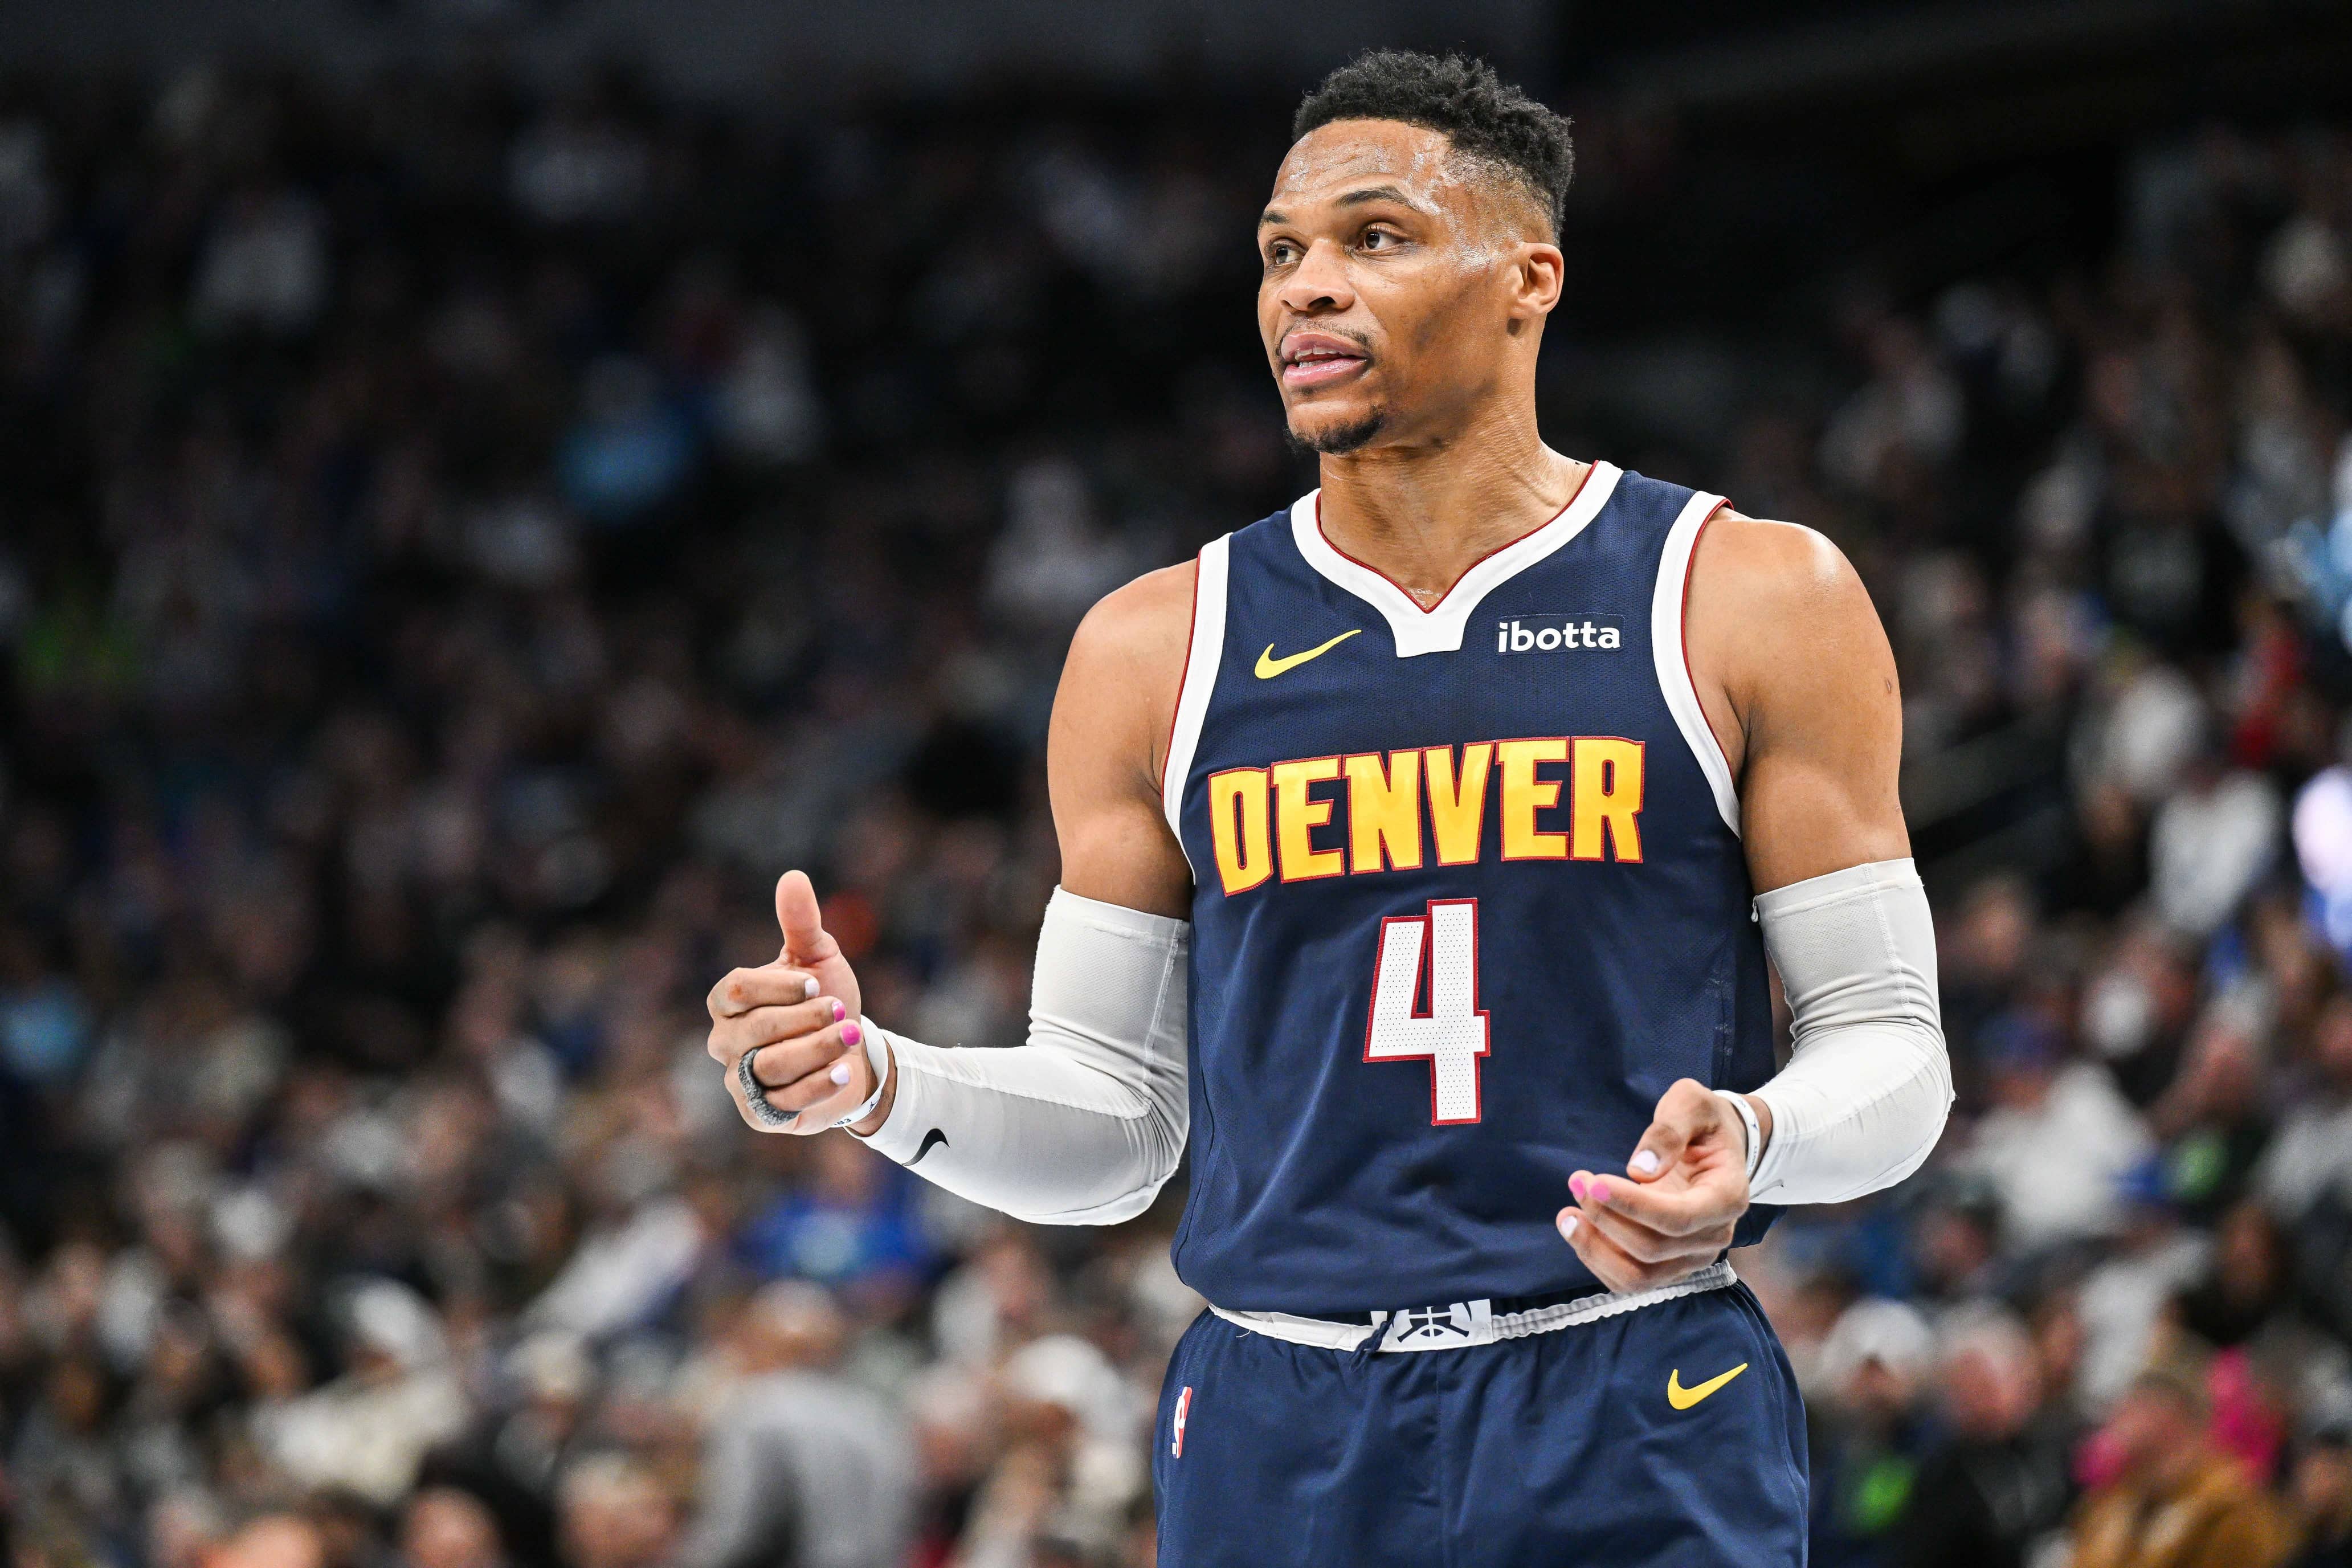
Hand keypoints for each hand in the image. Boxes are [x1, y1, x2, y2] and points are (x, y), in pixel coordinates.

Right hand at [705, 871, 879, 1134]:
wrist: (853, 1053)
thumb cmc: (827, 1001)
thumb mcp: (819, 958)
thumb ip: (801, 922)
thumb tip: (792, 876)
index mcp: (728, 1001)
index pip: (735, 989)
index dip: (781, 986)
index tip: (818, 982)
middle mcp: (725, 1042)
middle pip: (755, 1029)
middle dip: (807, 1018)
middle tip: (842, 1009)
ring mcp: (740, 1081)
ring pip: (771, 1066)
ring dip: (819, 1050)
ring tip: (852, 1036)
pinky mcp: (762, 1114)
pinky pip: (784, 1103)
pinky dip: (820, 1085)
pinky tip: (846, 1071)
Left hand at [1556, 1077, 1756, 1292]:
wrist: (1716, 1144)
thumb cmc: (1703, 1121)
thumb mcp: (1691, 1103)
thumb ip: (1669, 1130)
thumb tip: (1640, 1170)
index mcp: (1727, 1196)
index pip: (1679, 1218)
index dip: (1632, 1205)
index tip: (1594, 1181)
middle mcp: (1715, 1236)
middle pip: (1653, 1248)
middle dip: (1606, 1217)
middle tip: (1577, 1181)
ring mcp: (1693, 1256)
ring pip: (1639, 1276)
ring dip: (1595, 1248)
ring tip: (1567, 1215)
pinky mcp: (1669, 1265)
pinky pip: (1630, 1279)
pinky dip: (1598, 1259)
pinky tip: (1577, 1228)